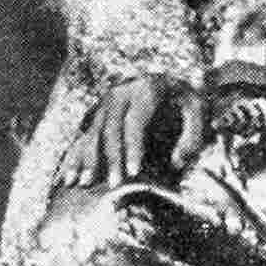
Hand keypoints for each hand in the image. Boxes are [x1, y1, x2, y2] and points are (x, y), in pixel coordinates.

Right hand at [56, 75, 207, 187]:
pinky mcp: (96, 113)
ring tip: (81, 183)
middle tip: (114, 185)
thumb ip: (193, 135)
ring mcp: (105, 103)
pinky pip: (82, 135)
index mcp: (146, 90)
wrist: (166, 80)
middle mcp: (120, 93)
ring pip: (92, 131)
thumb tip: (176, 162)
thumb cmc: (184, 99)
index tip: (134, 172)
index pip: (135, 121)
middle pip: (110, 128)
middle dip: (110, 158)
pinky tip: (67, 176)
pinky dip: (74, 156)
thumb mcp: (198, 110)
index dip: (133, 147)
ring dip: (86, 158)